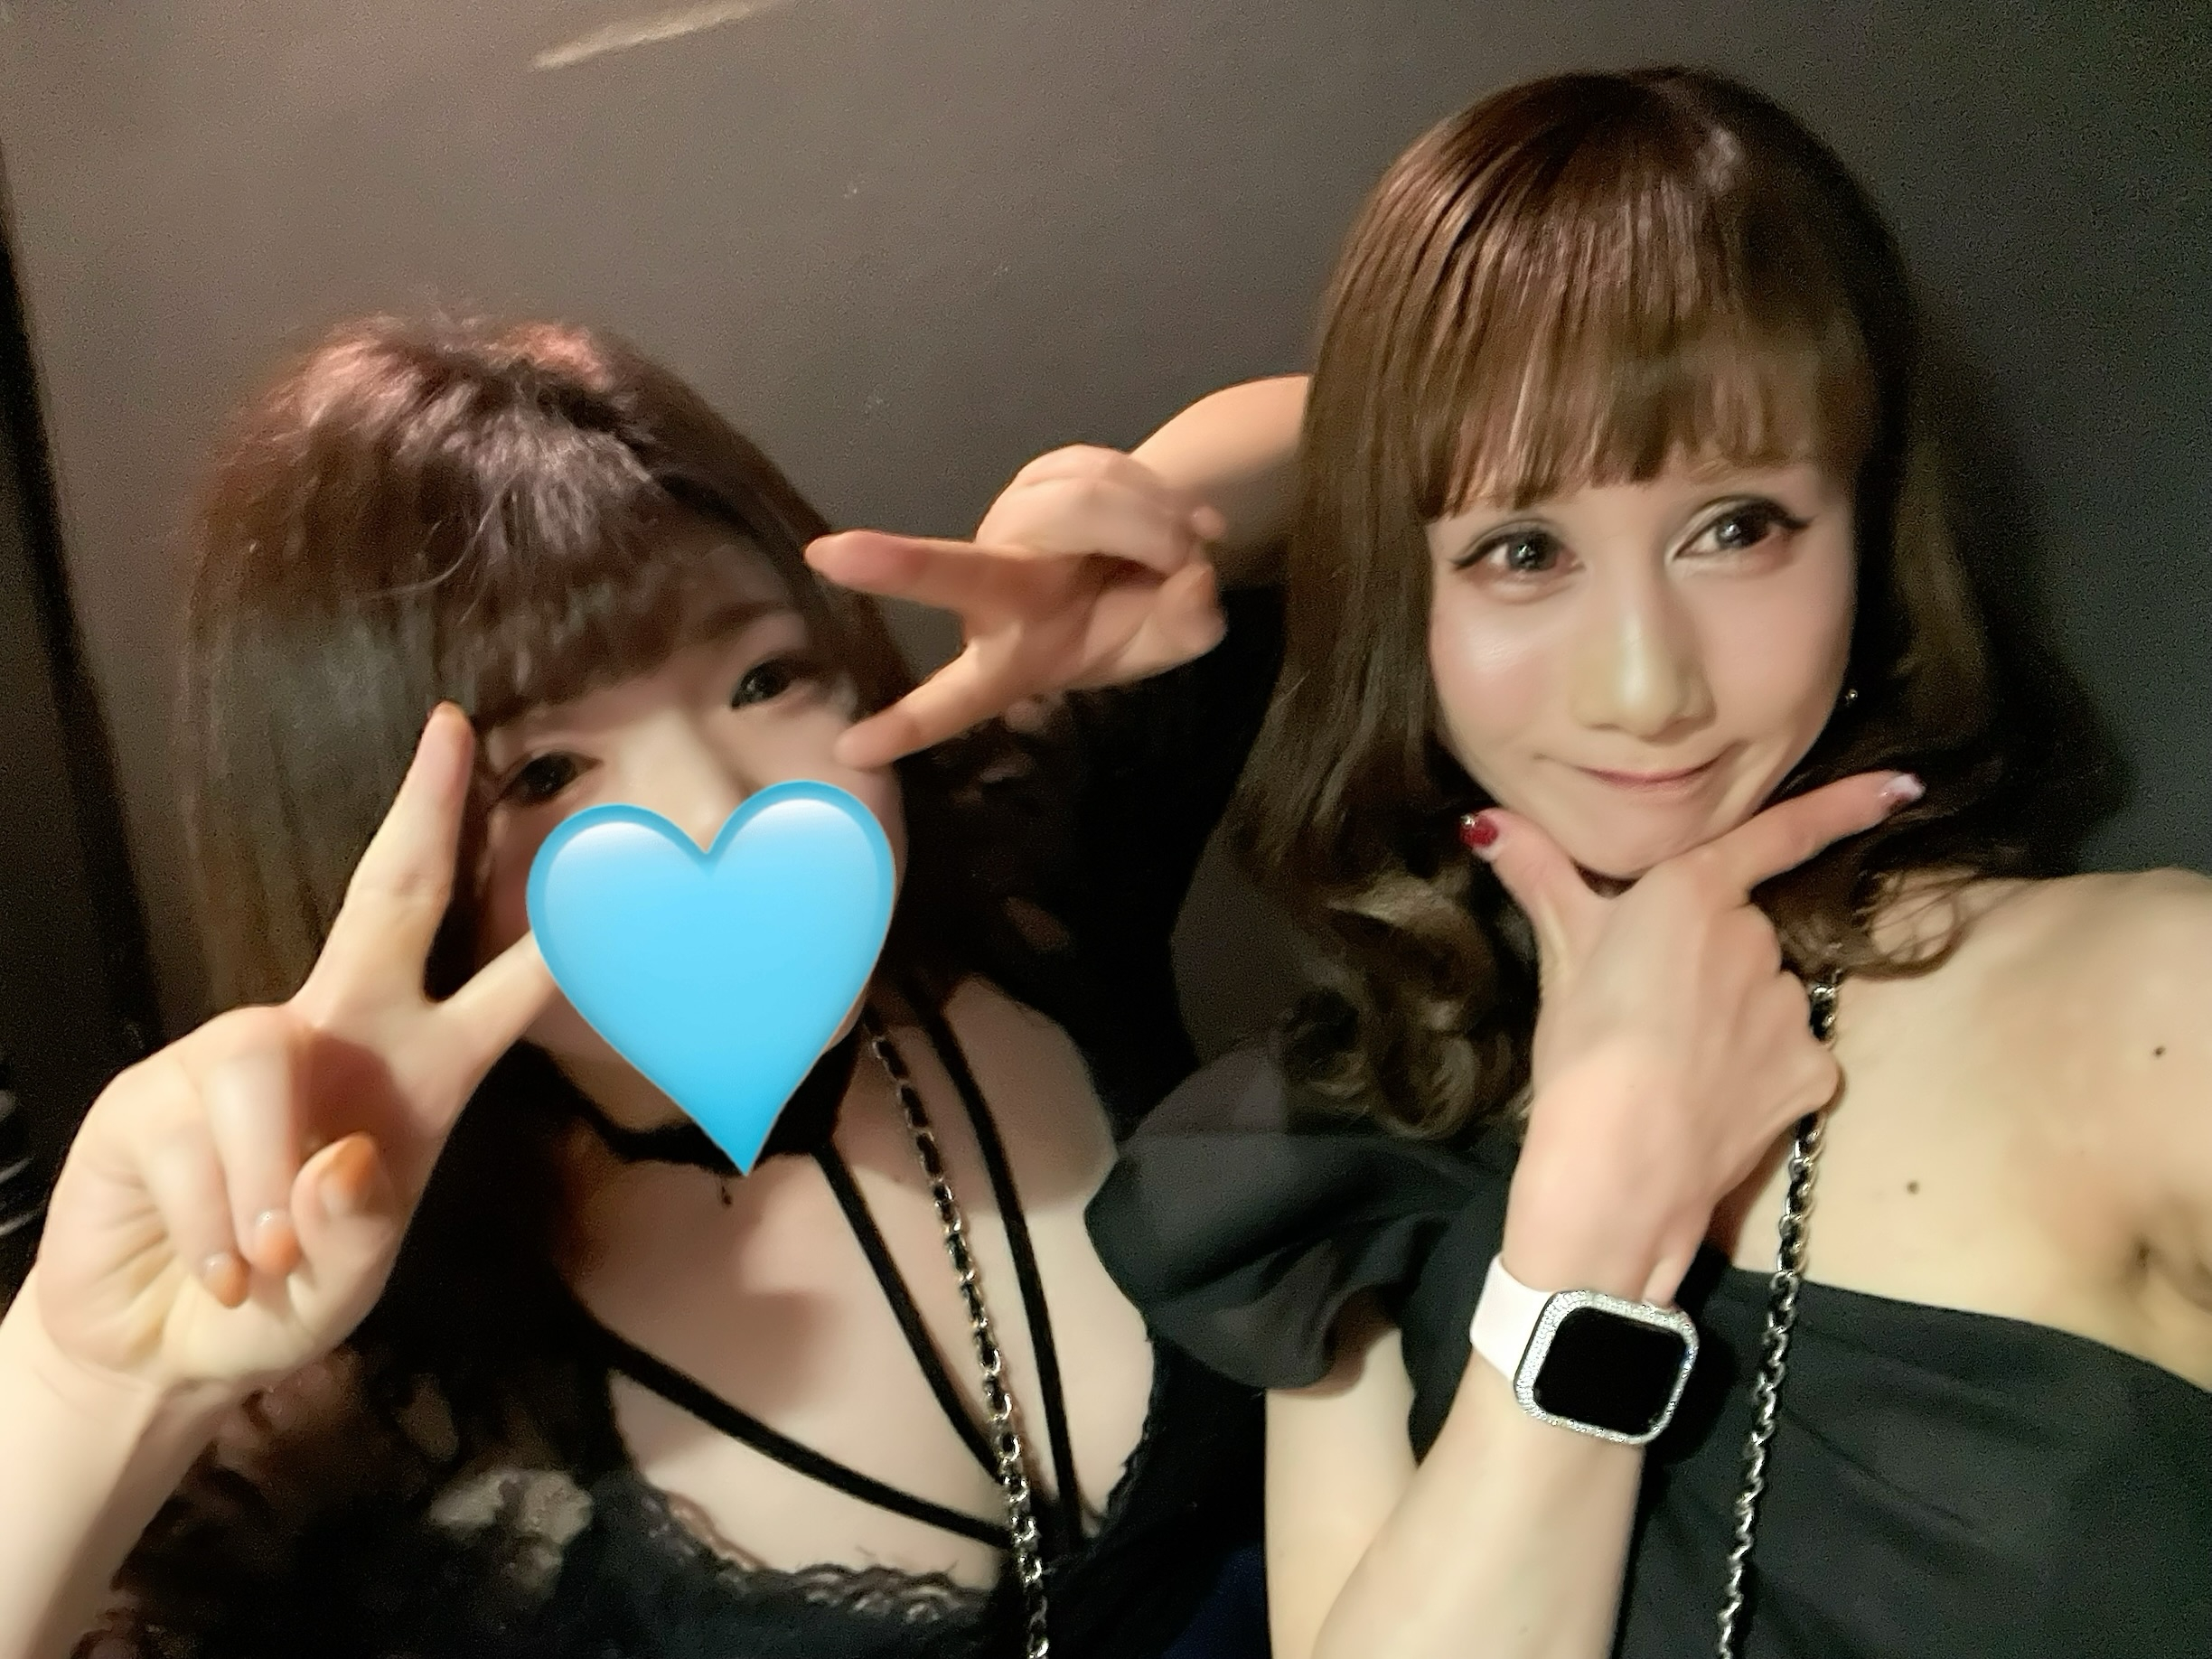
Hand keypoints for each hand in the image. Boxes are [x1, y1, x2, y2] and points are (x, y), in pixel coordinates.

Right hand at [29, 706, 553, 1401]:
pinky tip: (219, 1269)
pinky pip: (188, 1136)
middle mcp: (338, 1037)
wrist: (159, 1349)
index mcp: (420, 1076)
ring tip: (266, 1260)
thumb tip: (344, 1155)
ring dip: (267, 1178)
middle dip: (423, 816)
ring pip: (259, 1056)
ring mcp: (234, 1054)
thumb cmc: (281, 1303)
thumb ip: (360, 1235)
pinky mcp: (148, 1094)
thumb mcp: (346, 1290)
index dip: (560, 929)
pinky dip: (213, 1225)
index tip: (607, 850)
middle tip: (456, 737)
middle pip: (386, 901)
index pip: (504, 987)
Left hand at [806, 445, 1228, 767]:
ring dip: (1154, 525)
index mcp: (1017, 659)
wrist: (1165, 540)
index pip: (958, 699)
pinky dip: (1155, 492)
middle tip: (830, 556)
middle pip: (963, 574)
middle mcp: (998, 592)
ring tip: (1180, 546)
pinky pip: (1101, 472)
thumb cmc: (1144, 613)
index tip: (852, 749)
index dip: (909, 724)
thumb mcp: (1173, 641)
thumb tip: (1188, 582)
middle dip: (899, 567)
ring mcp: (1011, 527)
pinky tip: (1168, 514)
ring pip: (1084, 507)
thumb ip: (1186, 625)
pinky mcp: (1035, 478)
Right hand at [1482, 771, 1921, 1303]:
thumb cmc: (1582, 1049)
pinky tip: (1713, 1098)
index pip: (1778, 833)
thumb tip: (1486, 821)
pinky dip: (1757, 1070)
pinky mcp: (1813, 1070)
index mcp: (1692, 891)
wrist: (1619, 1167)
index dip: (1843, 804)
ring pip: (1766, 996)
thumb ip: (1538, 874)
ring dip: (1733, 1016)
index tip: (1904, 784)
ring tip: (1674, 1060)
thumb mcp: (1557, 955)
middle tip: (1650, 1006)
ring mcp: (1792, 1007)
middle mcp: (1756, 937)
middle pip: (1742, 932)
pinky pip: (1789, 1055)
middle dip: (1709, 958)